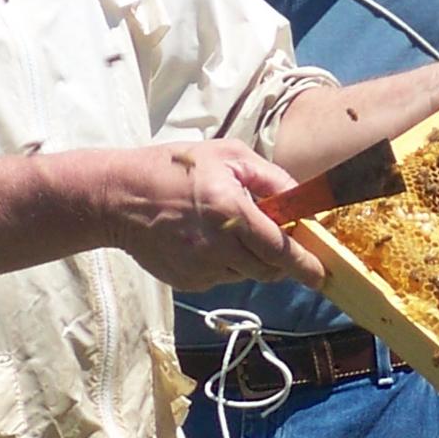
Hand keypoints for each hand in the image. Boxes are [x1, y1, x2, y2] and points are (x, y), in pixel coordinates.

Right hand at [100, 139, 325, 290]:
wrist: (117, 197)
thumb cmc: (175, 170)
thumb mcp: (228, 156)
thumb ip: (270, 178)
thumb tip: (301, 196)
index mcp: (230, 212)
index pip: (279, 249)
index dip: (305, 264)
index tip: (321, 274)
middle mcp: (217, 246)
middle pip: (268, 269)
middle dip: (282, 261)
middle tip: (280, 244)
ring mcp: (201, 268)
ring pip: (246, 275)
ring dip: (252, 260)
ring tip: (231, 231)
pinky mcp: (188, 281)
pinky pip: (222, 278)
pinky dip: (227, 264)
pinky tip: (208, 241)